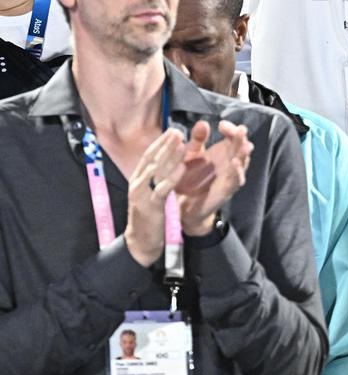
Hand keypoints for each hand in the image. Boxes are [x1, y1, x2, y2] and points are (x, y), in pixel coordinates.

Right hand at [125, 129, 187, 267]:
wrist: (140, 243)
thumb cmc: (148, 217)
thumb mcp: (150, 194)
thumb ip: (155, 178)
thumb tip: (165, 161)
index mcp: (138, 180)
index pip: (148, 156)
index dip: (160, 143)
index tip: (171, 131)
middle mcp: (137, 184)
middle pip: (152, 160)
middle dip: (165, 144)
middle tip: (177, 131)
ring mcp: (142, 195)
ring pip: (157, 171)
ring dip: (170, 156)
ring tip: (182, 143)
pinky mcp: (150, 207)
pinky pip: (162, 189)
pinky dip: (172, 178)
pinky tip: (182, 168)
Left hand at [177, 119, 252, 235]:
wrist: (181, 205)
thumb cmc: (188, 177)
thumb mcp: (191, 155)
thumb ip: (197, 139)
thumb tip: (203, 123)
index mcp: (222, 151)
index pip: (233, 136)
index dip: (231, 129)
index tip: (222, 124)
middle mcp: (229, 163)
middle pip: (241, 147)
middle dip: (241, 138)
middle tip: (241, 130)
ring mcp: (229, 177)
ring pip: (242, 164)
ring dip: (244, 155)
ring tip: (245, 146)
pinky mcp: (225, 191)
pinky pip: (234, 181)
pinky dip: (237, 172)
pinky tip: (236, 163)